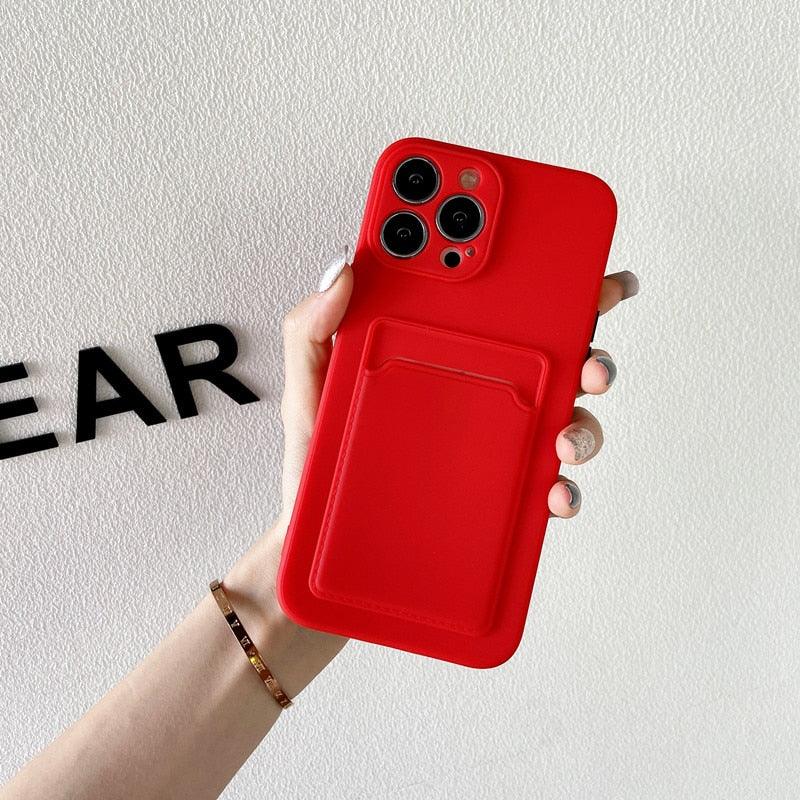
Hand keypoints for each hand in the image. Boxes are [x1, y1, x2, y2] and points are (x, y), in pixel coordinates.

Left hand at [226, 256, 636, 695]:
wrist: (319, 553)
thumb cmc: (314, 467)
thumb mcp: (306, 394)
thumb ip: (313, 332)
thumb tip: (343, 269)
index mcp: (430, 354)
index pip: (486, 300)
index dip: (530, 268)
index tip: (558, 246)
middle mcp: (473, 393)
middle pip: (545, 348)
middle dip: (583, 326)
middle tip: (590, 323)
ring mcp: (491, 445)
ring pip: (563, 413)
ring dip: (583, 414)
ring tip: (565, 429)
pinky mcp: (497, 496)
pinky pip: (544, 485)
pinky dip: (562, 486)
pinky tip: (552, 490)